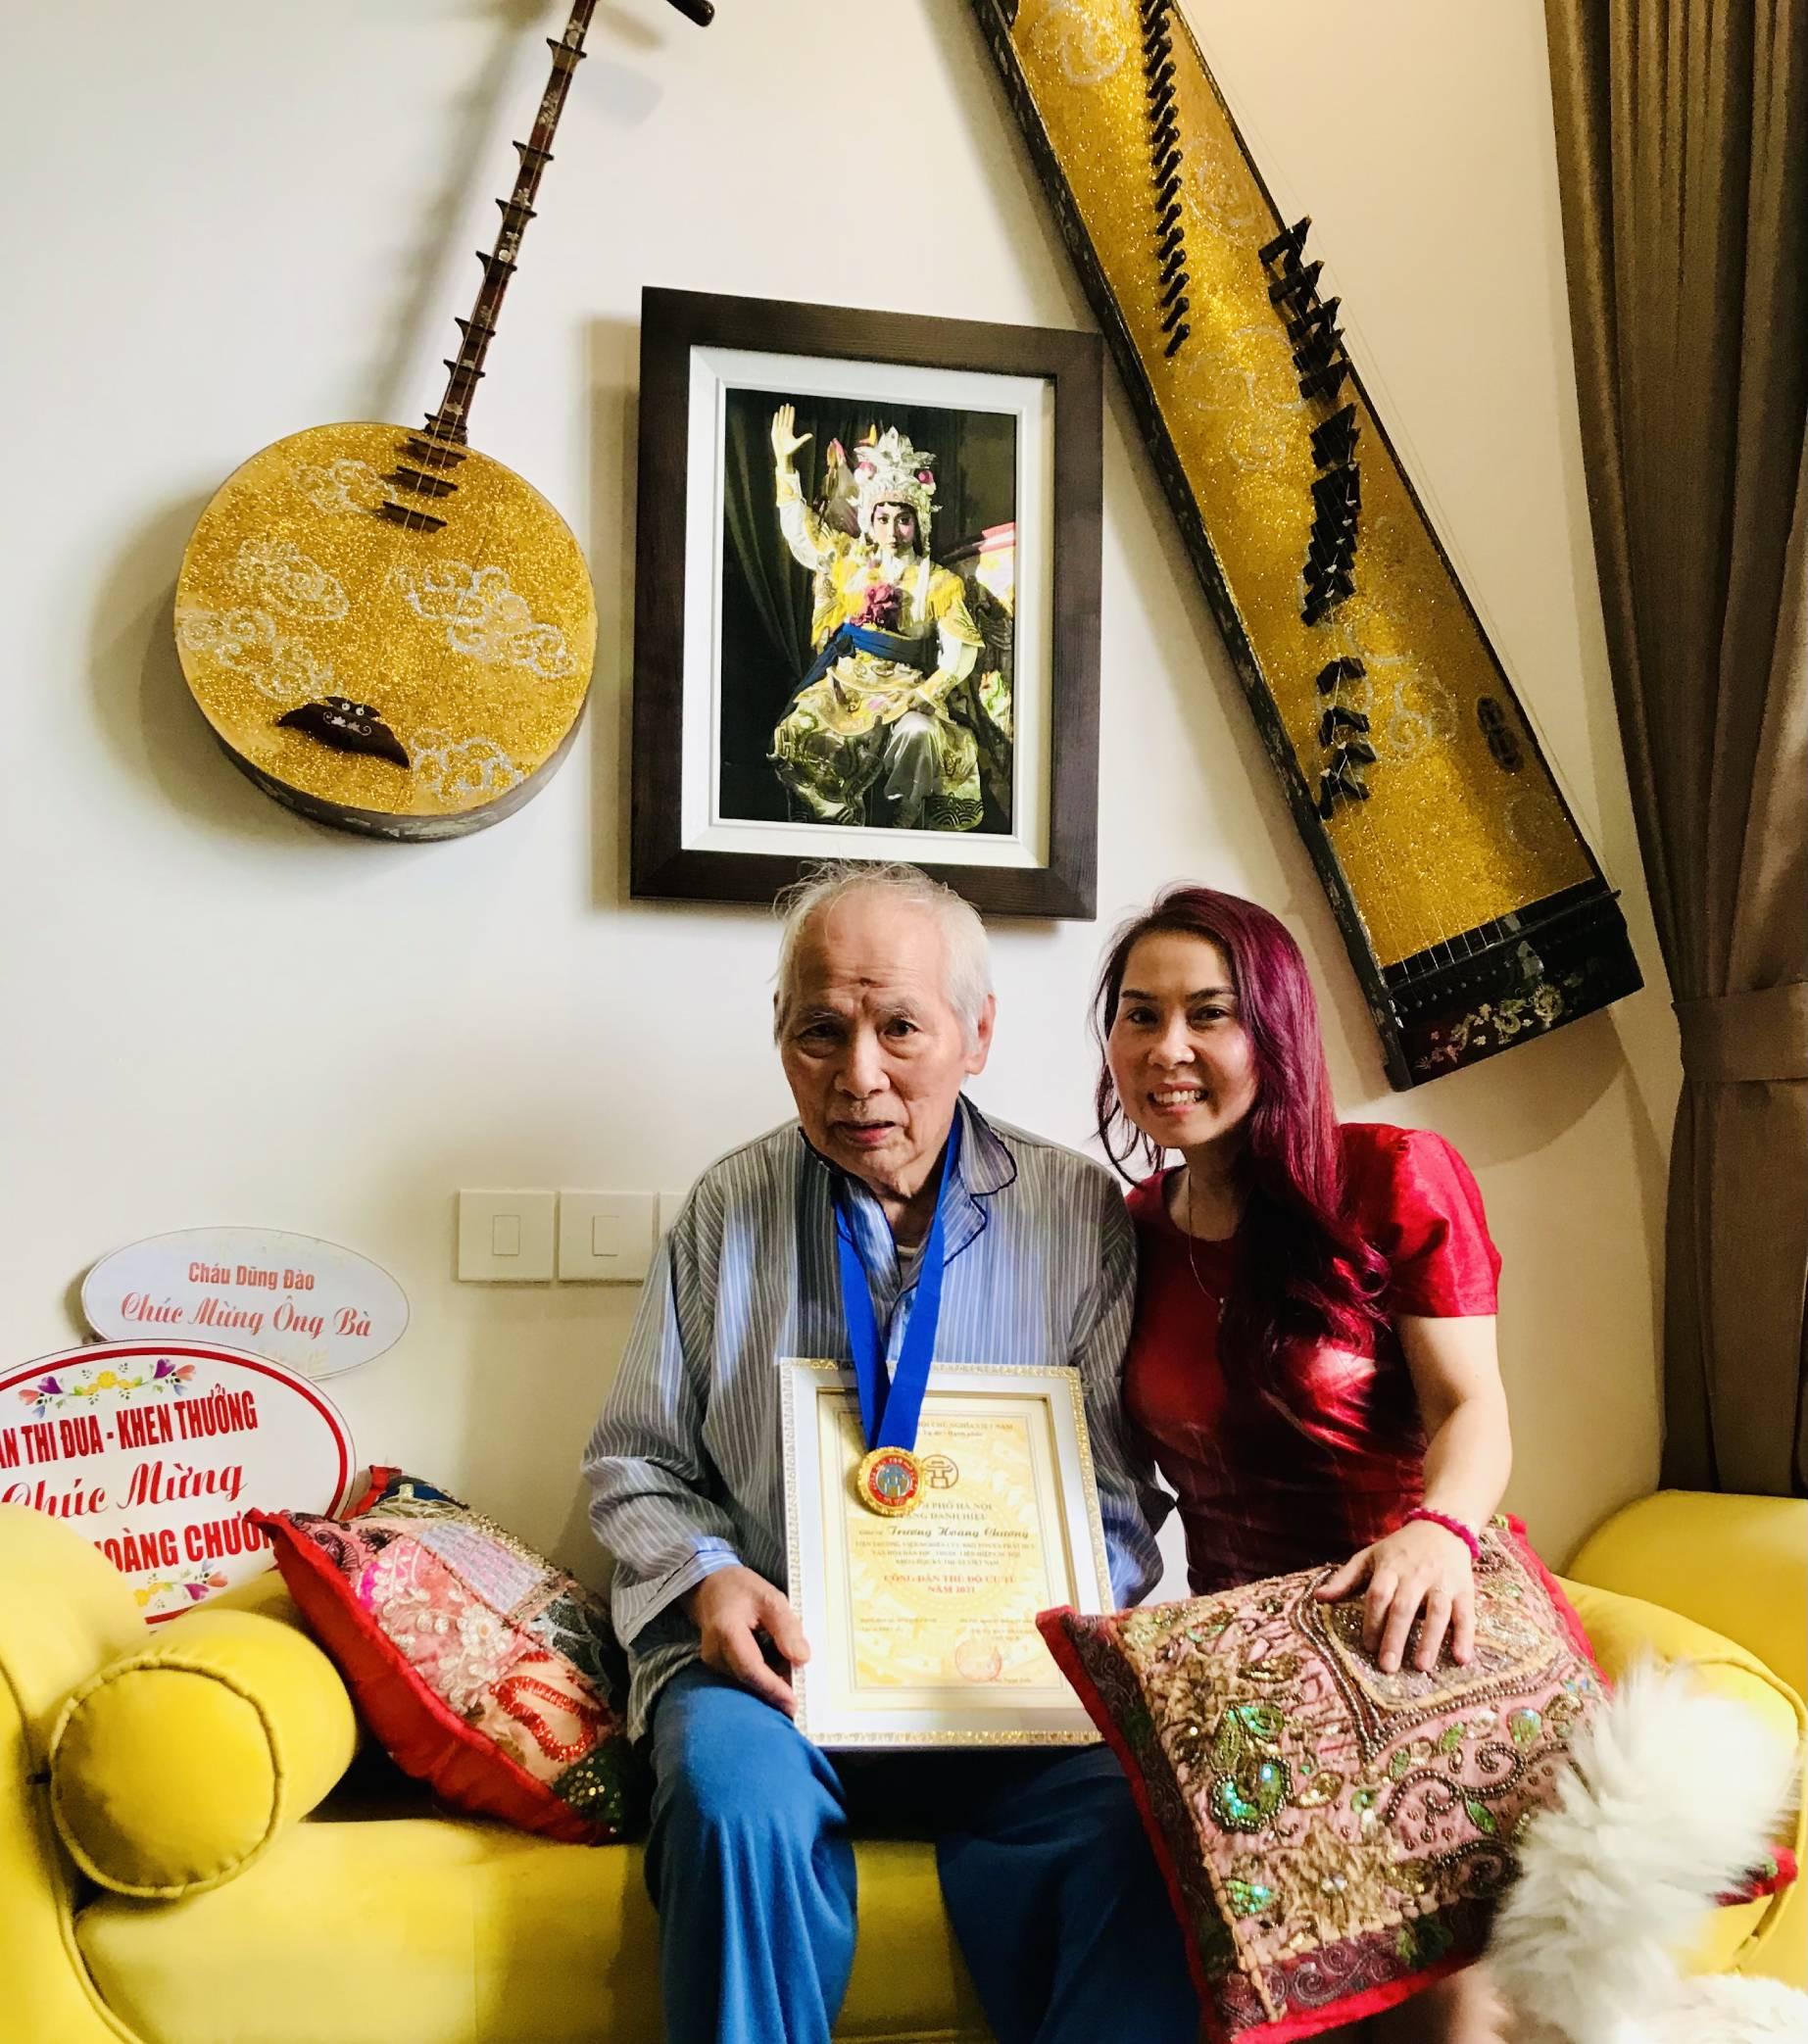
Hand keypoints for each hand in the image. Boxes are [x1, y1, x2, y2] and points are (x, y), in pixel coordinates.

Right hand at [682, 1564, 810, 1714]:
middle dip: (776, 1689)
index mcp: (727, 1631)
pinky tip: (777, 1665)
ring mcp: (713, 1662)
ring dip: (771, 1681)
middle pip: (749, 1679)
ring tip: (791, 1670)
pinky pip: (743, 1676)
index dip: (772, 1688)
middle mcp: (714, 1652)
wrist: (711, 1586)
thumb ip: (787, 1627)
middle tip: (801, 1692)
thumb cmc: (741, 1589)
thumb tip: (802, 1659)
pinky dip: (762, 1675)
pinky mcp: (716, 1667)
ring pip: (747, 1681)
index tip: (793, 1703)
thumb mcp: (771, 1598)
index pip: (751, 1667)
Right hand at [770, 402, 811, 466]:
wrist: (783, 455)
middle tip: (787, 404)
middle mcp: (784, 429)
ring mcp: (779, 430)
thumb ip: (804, 438)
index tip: (792, 407)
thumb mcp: (798, 443)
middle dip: (786, 411)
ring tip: (782, 407)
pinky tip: (777, 414)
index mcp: (790, 431)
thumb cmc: (791, 450)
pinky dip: (776, 419)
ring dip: (781, 413)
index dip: (791, 414)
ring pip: (781, 420)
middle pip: (785, 418)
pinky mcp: (775, 433)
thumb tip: (811, 435)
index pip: (791, 420)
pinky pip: (775, 424)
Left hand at [1315, 1519, 1475, 1673]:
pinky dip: (1465, 1637)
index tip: (1366, 1647)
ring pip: (1437, 1612)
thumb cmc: (1400, 1548)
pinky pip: (1466, 1615)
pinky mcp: (1464, 1590)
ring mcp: (1442, 1583)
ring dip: (1430, 1640)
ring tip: (1421, 1666)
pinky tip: (1461, 1659)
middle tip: (1388, 1666)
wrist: (1442, 1526)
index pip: (1378, 1594)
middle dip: (1395, 1637)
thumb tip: (1318, 1598)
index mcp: (1390, 1567)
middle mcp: (1416, 1575)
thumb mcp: (1370, 1556)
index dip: (1371, 1620)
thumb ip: (1345, 1578)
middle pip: (1404, 1607)